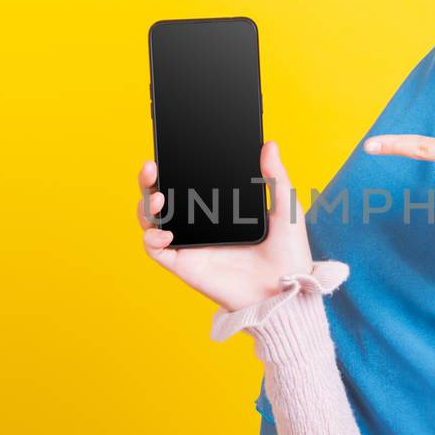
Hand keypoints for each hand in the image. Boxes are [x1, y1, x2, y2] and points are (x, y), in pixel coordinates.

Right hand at [136, 141, 315, 311]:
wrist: (286, 290)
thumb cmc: (288, 253)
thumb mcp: (285, 208)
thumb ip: (276, 177)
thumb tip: (268, 144)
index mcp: (218, 209)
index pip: (186, 184)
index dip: (171, 168)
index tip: (167, 152)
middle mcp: (199, 226)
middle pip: (161, 200)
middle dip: (148, 182)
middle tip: (151, 168)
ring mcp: (190, 245)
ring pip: (152, 222)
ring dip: (146, 207)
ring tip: (159, 197)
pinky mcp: (185, 266)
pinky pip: (156, 251)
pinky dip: (152, 238)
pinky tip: (166, 232)